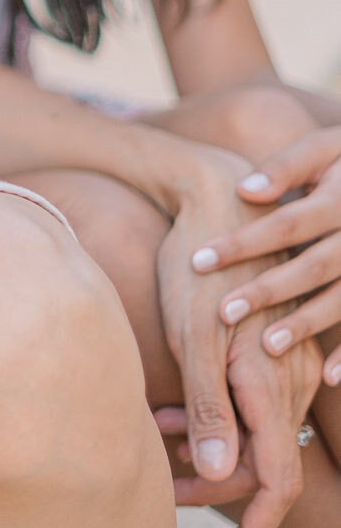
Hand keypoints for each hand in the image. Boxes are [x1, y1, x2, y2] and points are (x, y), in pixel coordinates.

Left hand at [156, 174, 263, 487]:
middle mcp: (294, 378)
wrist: (216, 196)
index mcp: (274, 385)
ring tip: (157, 431)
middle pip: (262, 462)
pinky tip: (172, 404)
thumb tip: (217, 475)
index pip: (276, 483)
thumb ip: (210, 408)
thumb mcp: (193, 337)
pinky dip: (213, 414)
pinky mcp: (273, 346)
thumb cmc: (197, 263)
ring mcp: (289, 361)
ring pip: (254, 432)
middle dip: (210, 482)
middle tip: (158, 482)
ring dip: (206, 443)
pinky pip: (251, 402)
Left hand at [190, 128, 340, 374]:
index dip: (244, 242)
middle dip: (268, 290)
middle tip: (224, 311)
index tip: (198, 262)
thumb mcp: (323, 149)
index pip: (288, 224)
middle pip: (313, 266)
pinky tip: (329, 377)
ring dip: (307, 324)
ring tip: (267, 346)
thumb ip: (286, 167)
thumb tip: (245, 188)